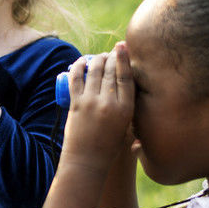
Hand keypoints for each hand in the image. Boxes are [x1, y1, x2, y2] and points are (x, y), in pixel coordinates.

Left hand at [61, 43, 134, 173]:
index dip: (124, 59)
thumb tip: (132, 96)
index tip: (122, 47)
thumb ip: (130, 112)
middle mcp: (109, 103)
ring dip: (97, 59)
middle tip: (111, 52)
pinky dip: (78, 67)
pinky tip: (81, 61)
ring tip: (99, 56)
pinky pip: (76, 79)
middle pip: (111, 71)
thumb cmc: (109, 147)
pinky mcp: (76, 104)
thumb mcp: (127, 128)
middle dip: (110, 58)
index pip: (126, 77)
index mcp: (126, 109)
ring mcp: (91, 102)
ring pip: (94, 72)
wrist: (87, 160)